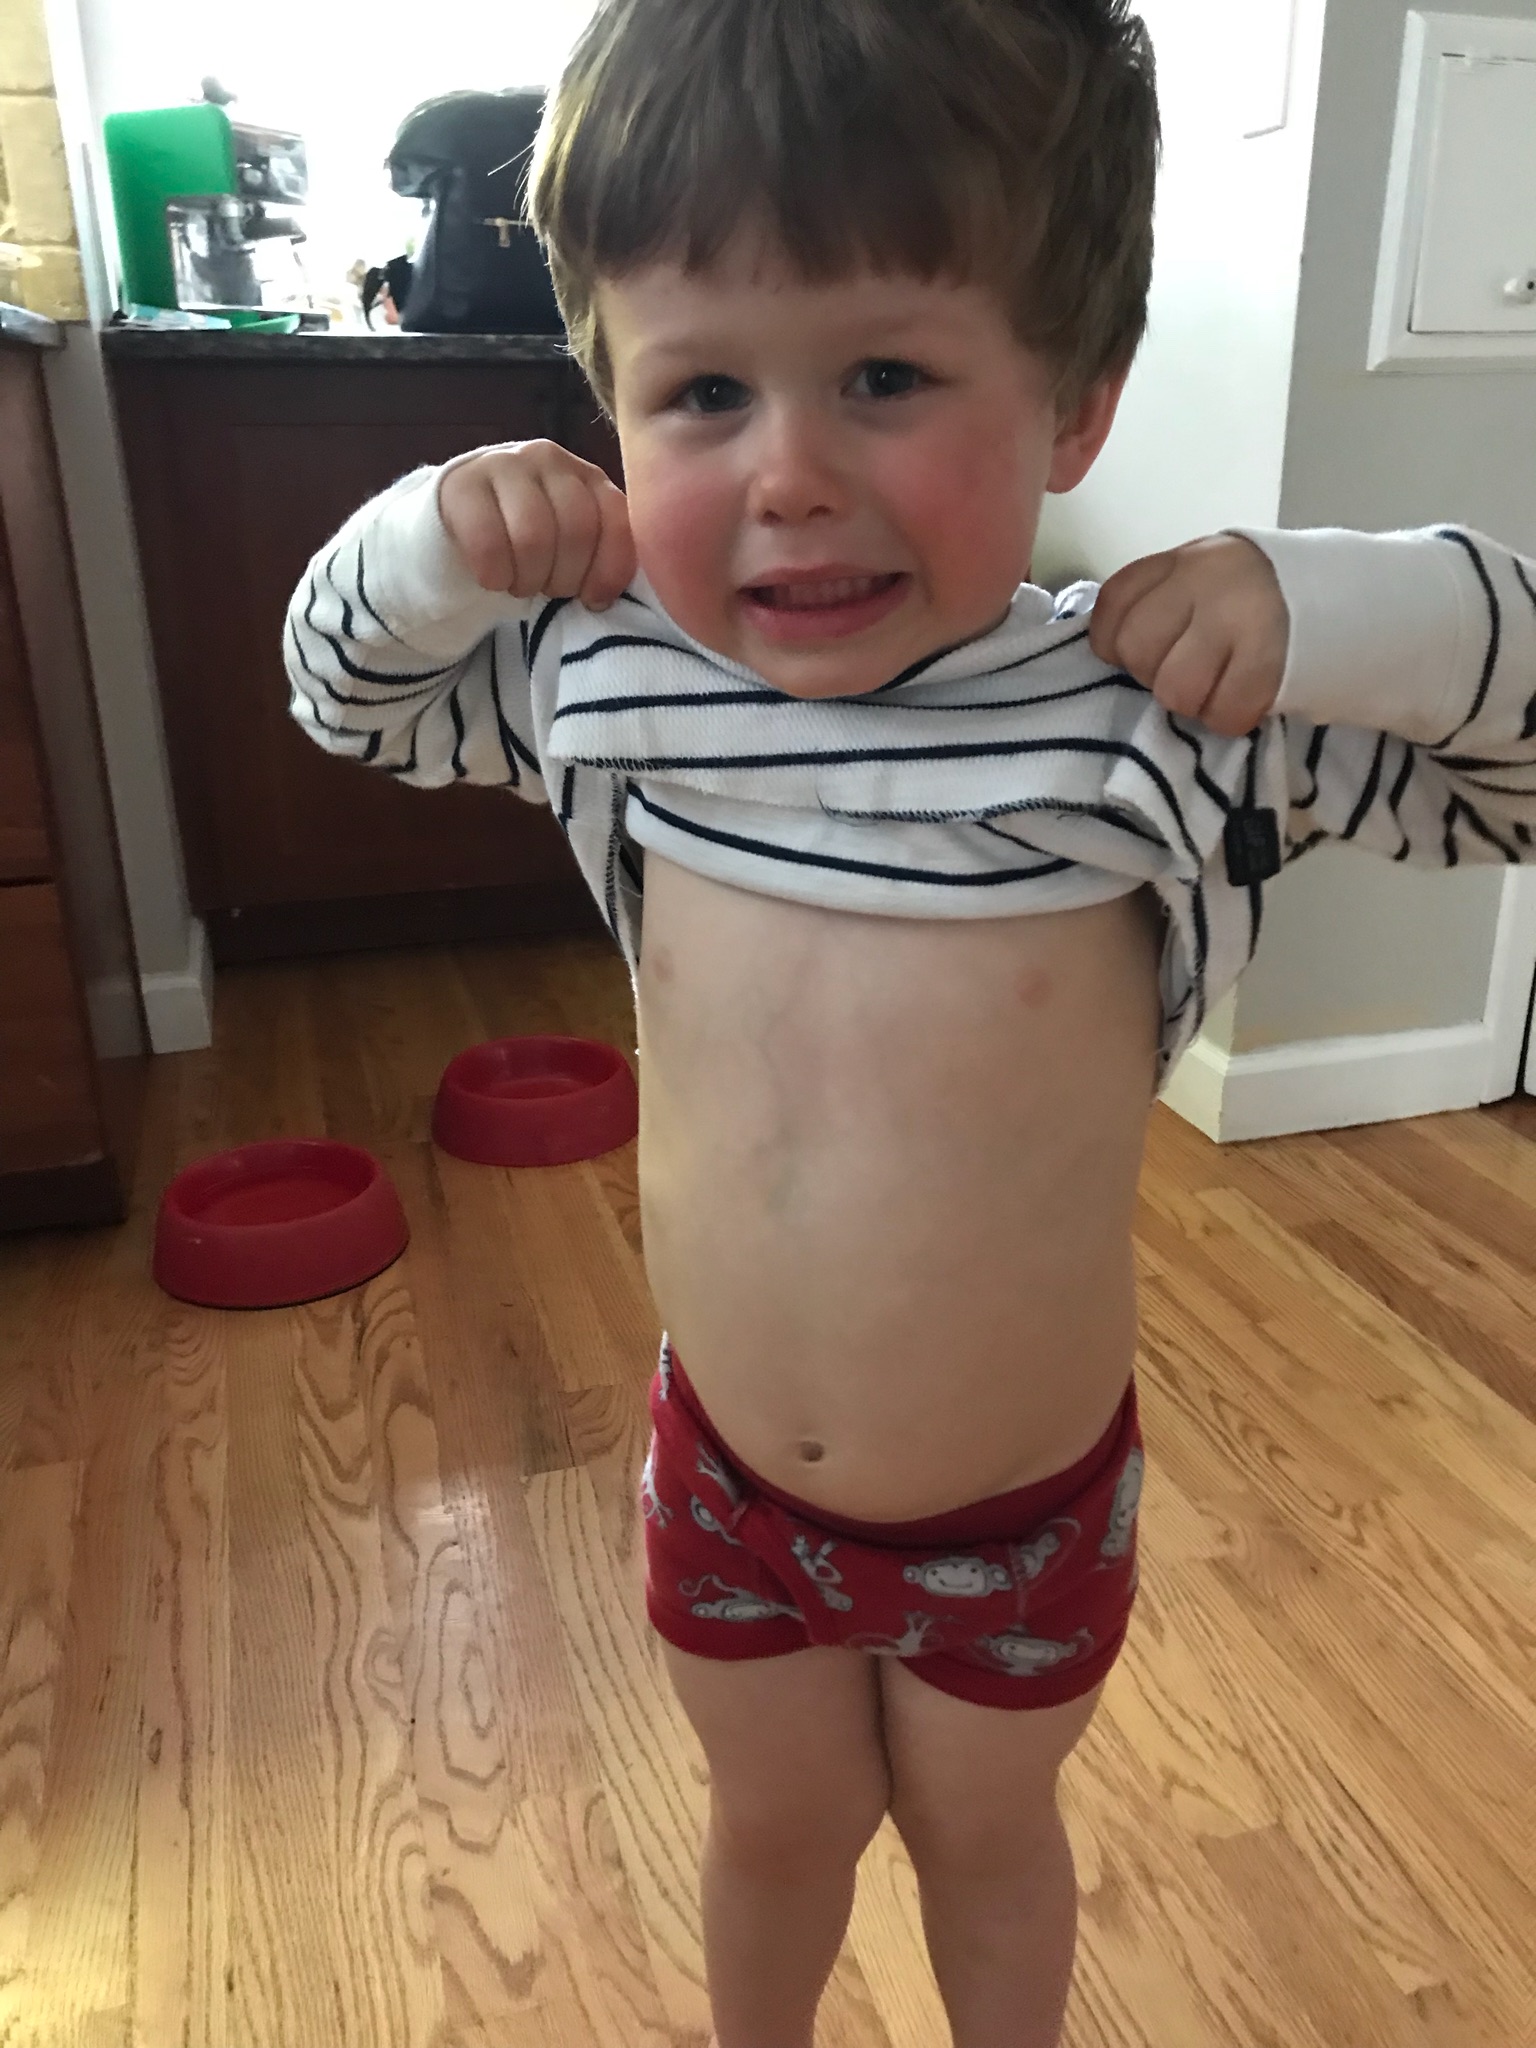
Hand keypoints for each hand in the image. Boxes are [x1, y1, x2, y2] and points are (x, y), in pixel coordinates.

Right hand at [438, 440, 635, 610]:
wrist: (459, 519)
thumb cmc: (527, 540)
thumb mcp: (571, 542)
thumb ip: (599, 554)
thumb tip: (604, 596)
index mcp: (588, 475)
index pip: (616, 520)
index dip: (608, 570)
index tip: (593, 600)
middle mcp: (549, 459)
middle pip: (576, 529)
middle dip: (565, 578)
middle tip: (548, 589)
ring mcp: (504, 465)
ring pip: (534, 537)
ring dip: (529, 579)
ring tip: (521, 584)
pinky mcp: (462, 485)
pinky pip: (489, 544)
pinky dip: (495, 576)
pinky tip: (493, 579)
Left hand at [1089, 535, 1289, 736]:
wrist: (1350, 597)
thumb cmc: (1258, 596)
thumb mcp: (1205, 576)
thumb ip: (1159, 600)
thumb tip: (1114, 648)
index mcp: (1184, 561)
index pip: (1114, 603)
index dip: (1111, 642)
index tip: (1131, 654)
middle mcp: (1207, 583)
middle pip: (1137, 651)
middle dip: (1153, 675)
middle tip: (1186, 670)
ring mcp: (1240, 622)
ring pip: (1174, 690)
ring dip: (1192, 702)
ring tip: (1217, 685)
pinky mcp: (1270, 665)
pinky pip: (1221, 714)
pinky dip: (1228, 717)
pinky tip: (1244, 696)